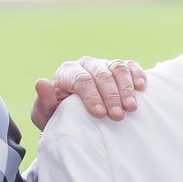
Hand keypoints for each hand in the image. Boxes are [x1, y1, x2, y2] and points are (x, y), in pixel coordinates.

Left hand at [31, 57, 146, 129]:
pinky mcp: (119, 69)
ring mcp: (104, 65)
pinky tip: (141, 88)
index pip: (81, 80)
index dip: (92, 96)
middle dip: (111, 95)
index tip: (100, 114)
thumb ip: (44, 101)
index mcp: (67, 72)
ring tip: (131, 108)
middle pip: (101, 74)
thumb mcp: (46, 114)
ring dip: (126, 88)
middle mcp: (86, 64)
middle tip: (118, 116)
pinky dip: (137, 74)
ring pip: (118, 68)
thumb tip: (41, 82)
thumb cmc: (59, 116)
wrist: (74, 117)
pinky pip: (130, 66)